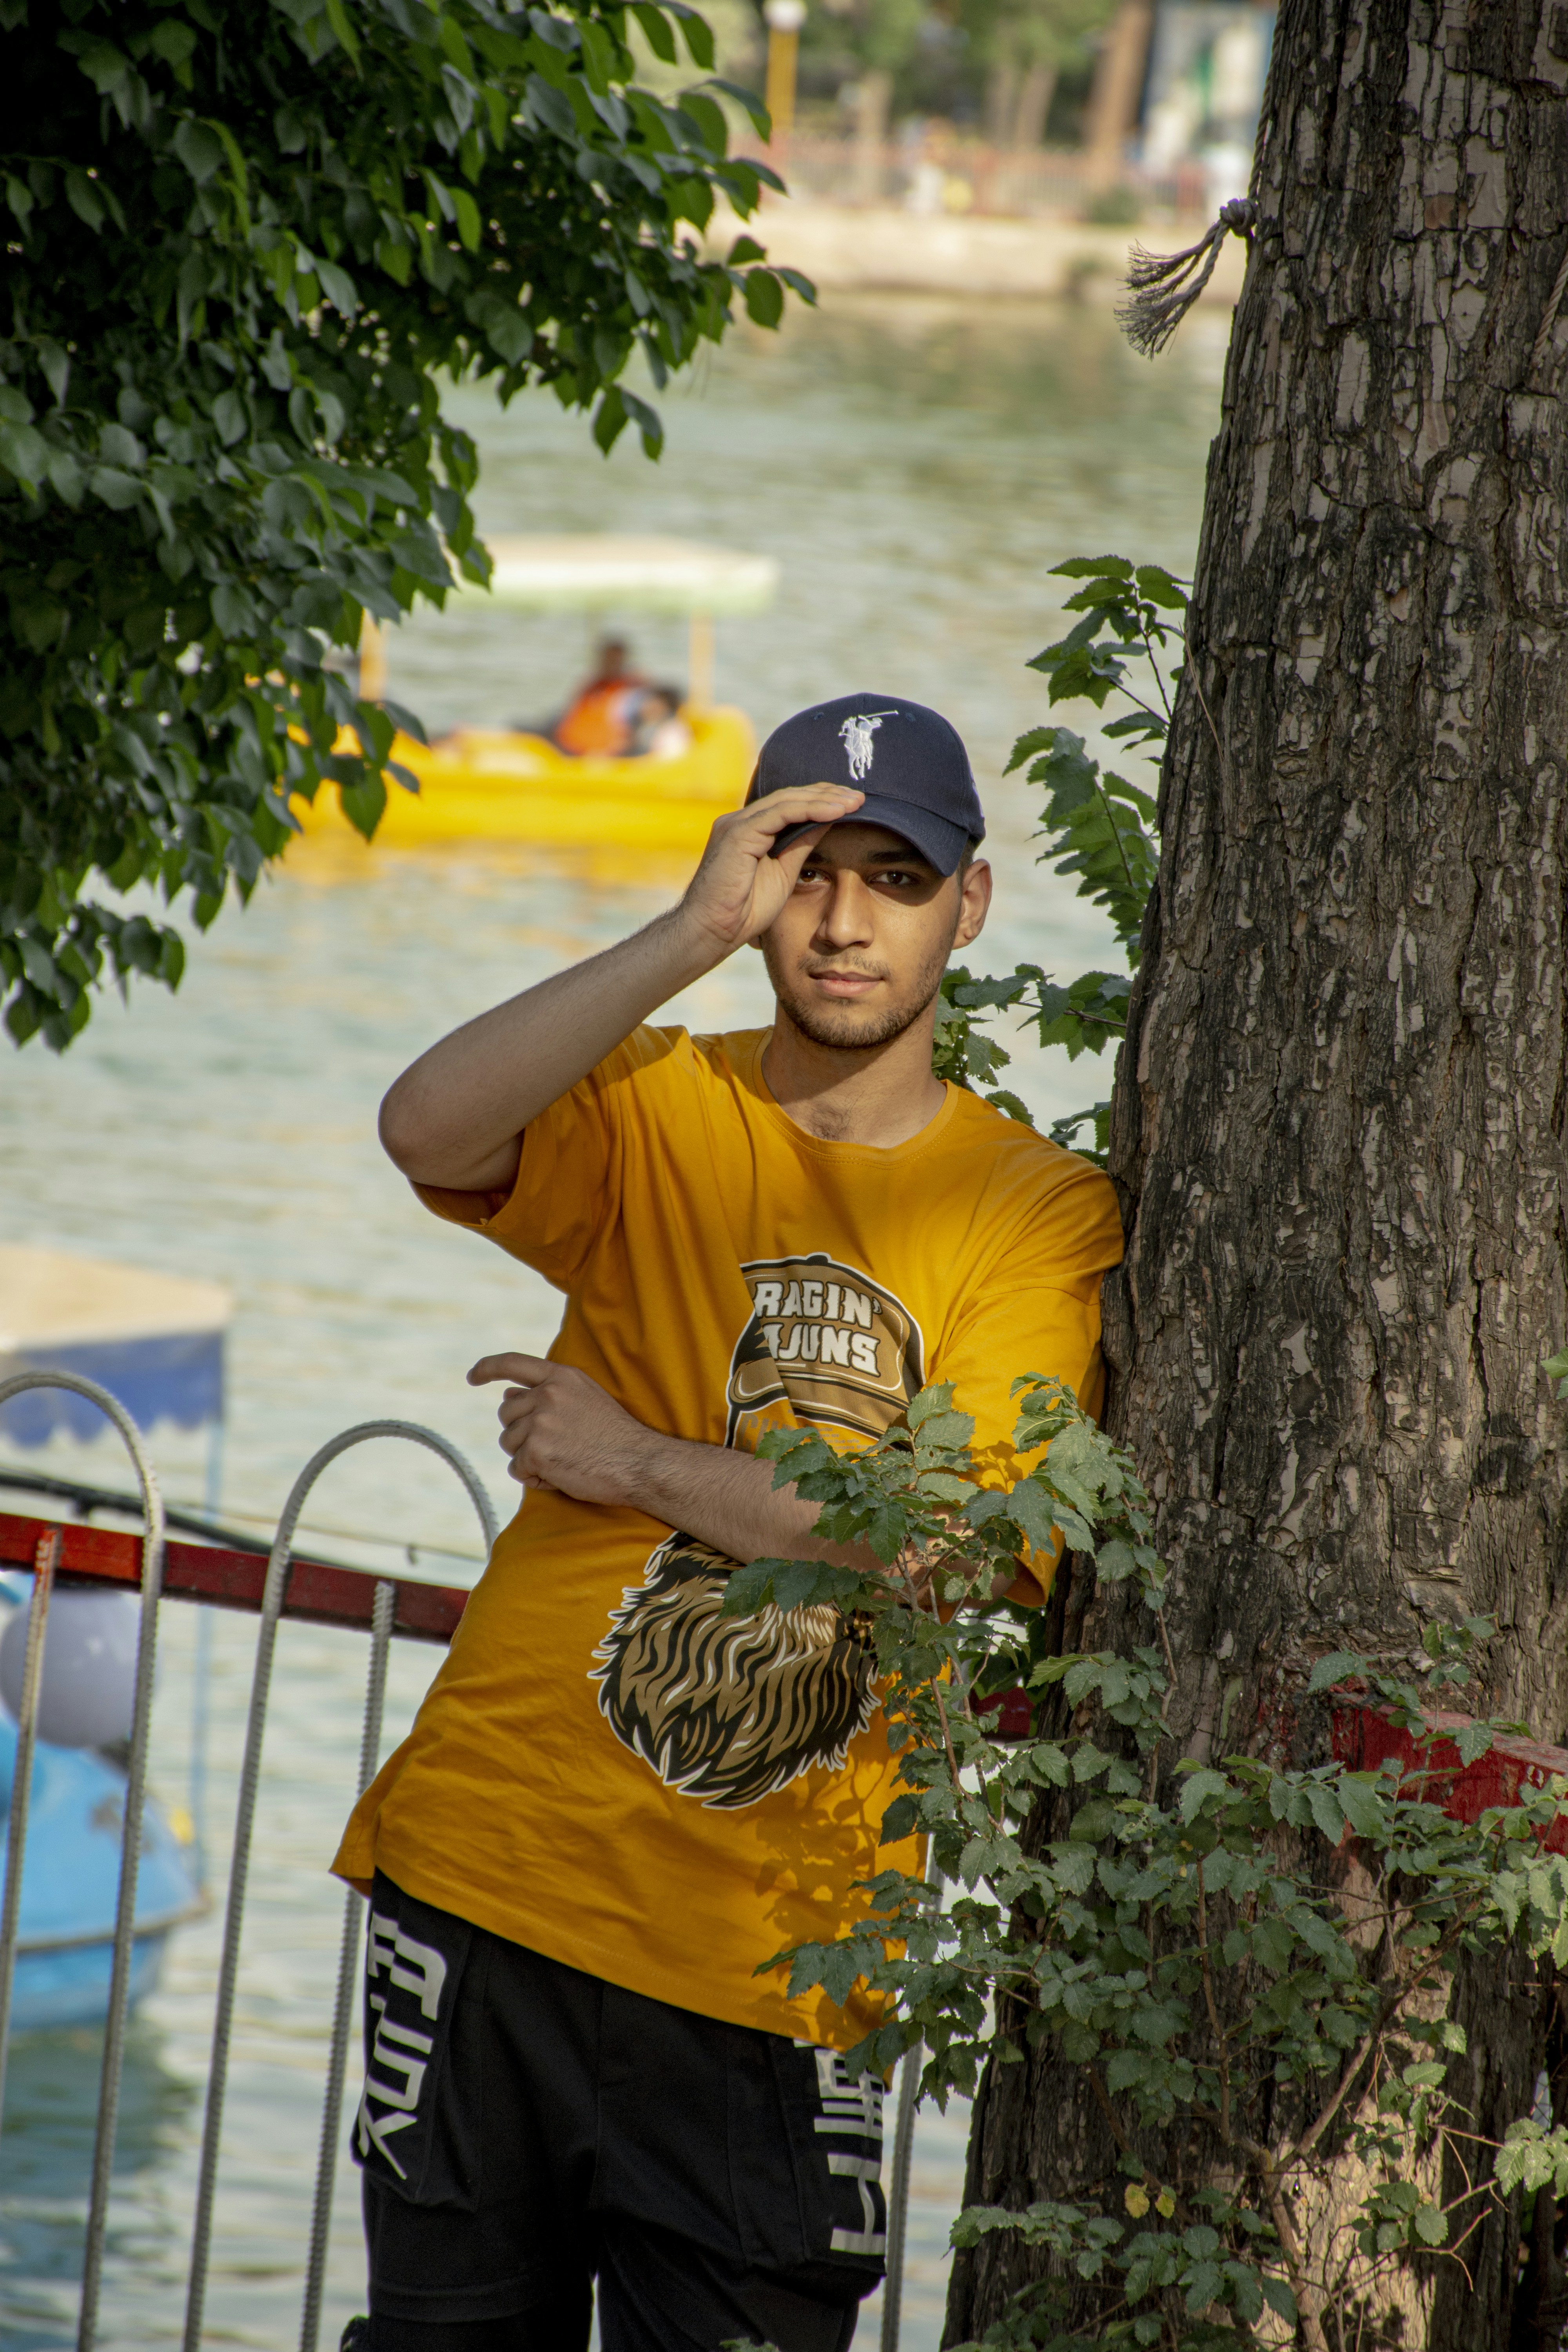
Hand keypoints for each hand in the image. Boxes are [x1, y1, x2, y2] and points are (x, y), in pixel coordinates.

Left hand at [468, 1352, 655, 1503]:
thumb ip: (548, 1392)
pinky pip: (517, 1468)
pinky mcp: (537, 1450)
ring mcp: (541, 1421)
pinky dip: (534, 1477)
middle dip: (520, 1432)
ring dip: (528, 1456)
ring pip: (509, 1442)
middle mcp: (548, 1394)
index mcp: (562, 1377)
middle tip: (551, 1445)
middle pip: (507, 1413)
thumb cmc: (615, 1436)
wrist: (639, 1463)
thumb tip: (508, 1394)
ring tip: (561, 1460)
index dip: (488, 1368)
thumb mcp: (585, 1398)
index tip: (473, 1376)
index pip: (513, 1363)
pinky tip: (559, 1475)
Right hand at [677, 783, 863, 957]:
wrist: (711, 931)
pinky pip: (780, 814)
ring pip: (787, 801)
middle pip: (791, 796)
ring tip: (854, 801)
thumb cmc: (743, 911)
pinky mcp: (737, 833)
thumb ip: (800, 846)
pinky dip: (810, 810)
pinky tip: (836, 812)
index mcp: (750, 829)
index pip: (790, 805)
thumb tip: (827, 823)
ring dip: (824, 799)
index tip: (853, 805)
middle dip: (828, 794)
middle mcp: (741, 820)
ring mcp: (737, 824)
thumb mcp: (783, 873)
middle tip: (861, 797)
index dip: (822, 801)